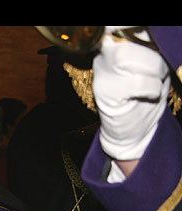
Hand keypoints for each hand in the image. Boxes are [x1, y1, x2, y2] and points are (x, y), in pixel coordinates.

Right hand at [93, 26, 170, 161]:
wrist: (132, 130)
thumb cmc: (146, 91)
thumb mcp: (152, 60)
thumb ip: (151, 42)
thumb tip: (162, 31)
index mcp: (114, 42)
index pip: (118, 25)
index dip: (130, 25)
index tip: (144, 30)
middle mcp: (103, 55)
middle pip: (124, 34)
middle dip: (152, 46)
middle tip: (161, 63)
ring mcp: (102, 74)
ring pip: (128, 56)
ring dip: (154, 67)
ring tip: (157, 78)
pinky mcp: (105, 94)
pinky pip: (136, 82)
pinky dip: (152, 88)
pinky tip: (150, 94)